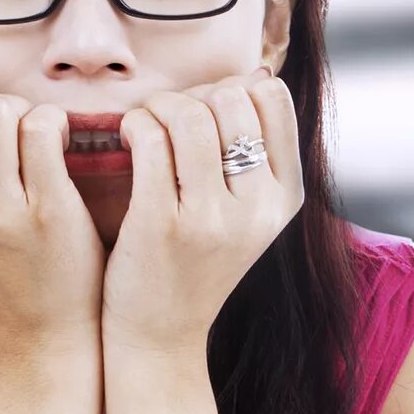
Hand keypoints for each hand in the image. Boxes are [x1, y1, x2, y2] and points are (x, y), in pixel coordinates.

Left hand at [102, 72, 304, 356]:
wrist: (159, 339)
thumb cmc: (194, 265)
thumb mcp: (246, 217)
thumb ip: (253, 154)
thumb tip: (256, 74)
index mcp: (284, 198)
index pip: (273, 99)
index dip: (233, 86)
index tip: (204, 109)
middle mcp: (258, 208)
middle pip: (230, 100)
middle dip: (191, 95)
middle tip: (166, 117)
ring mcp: (212, 218)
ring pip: (189, 115)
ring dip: (158, 106)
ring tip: (144, 124)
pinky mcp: (162, 224)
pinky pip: (149, 138)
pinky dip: (134, 124)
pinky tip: (128, 136)